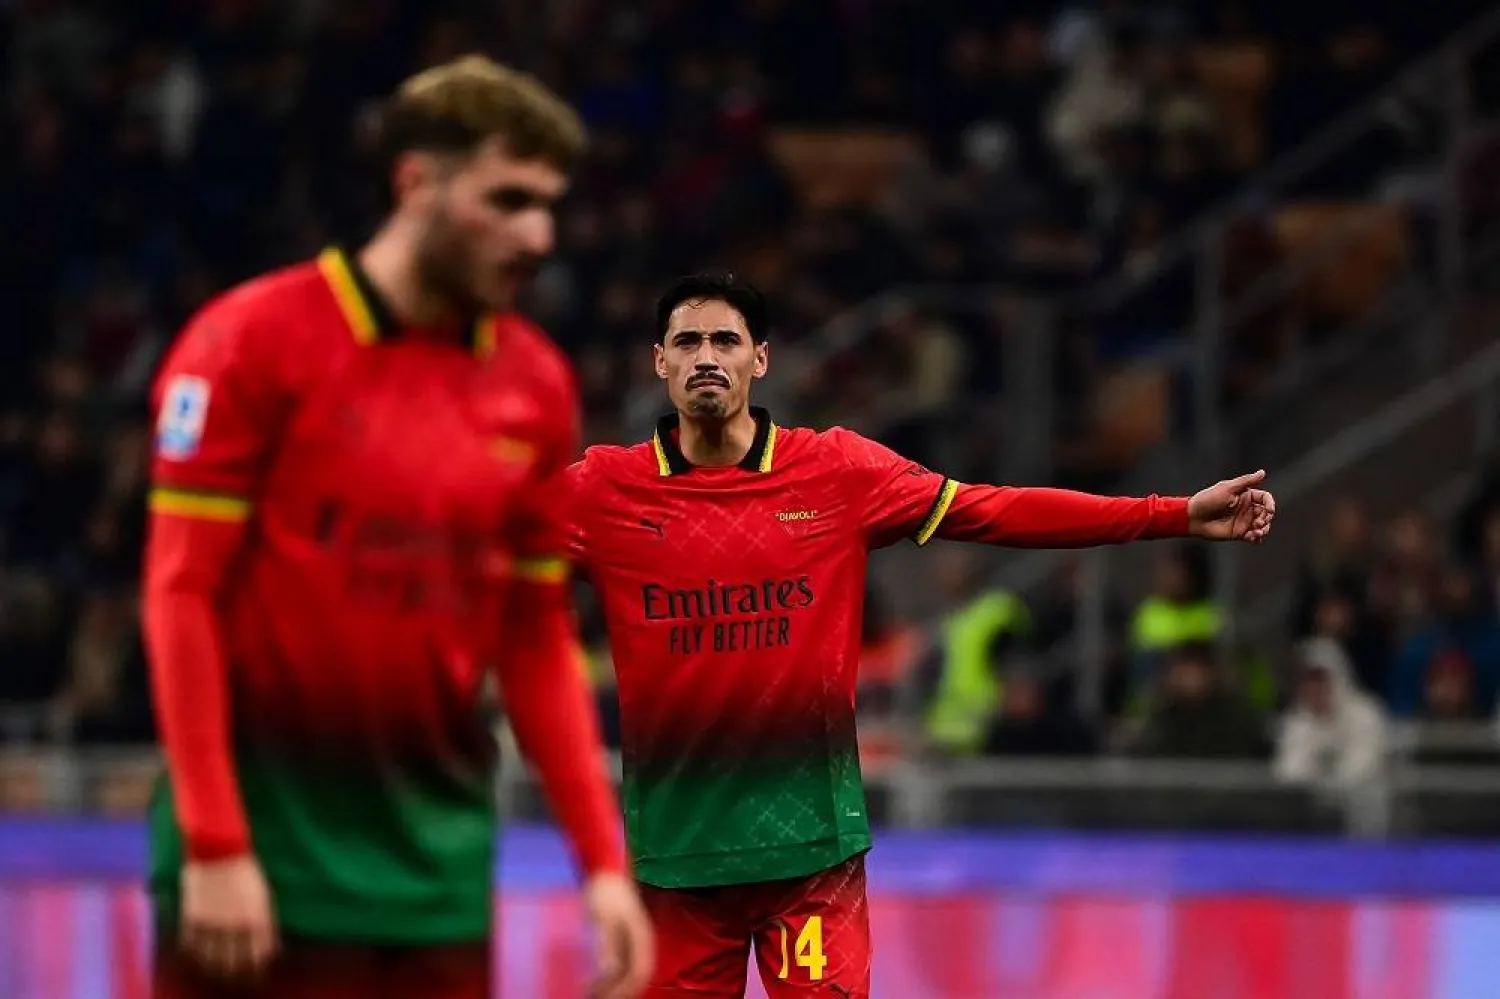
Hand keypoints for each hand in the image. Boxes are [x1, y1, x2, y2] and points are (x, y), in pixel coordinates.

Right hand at [179, 854, 278, 982]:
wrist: (219, 848)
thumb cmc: (246, 871)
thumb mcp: (263, 896)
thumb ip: (263, 922)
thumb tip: (267, 948)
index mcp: (259, 919)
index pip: (260, 956)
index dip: (257, 968)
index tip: (254, 973)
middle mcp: (237, 926)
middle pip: (235, 964)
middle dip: (235, 974)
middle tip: (233, 978)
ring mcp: (213, 924)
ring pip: (211, 960)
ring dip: (213, 968)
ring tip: (213, 971)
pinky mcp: (193, 919)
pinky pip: (191, 947)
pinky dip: (193, 954)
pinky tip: (195, 956)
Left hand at [584, 871, 653, 998]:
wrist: (605, 871)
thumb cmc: (604, 893)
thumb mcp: (603, 919)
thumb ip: (607, 945)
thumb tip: (608, 972)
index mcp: (642, 937)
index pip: (639, 972)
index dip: (623, 989)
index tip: (603, 998)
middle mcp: (642, 942)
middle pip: (637, 977)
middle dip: (620, 992)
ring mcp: (634, 942)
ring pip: (630, 973)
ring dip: (615, 987)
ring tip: (594, 995)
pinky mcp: (624, 941)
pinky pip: (623, 965)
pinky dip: (612, 977)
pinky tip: (596, 981)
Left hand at [1187, 469, 1275, 541]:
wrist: (1193, 517)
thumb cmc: (1208, 500)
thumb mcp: (1227, 488)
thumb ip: (1246, 481)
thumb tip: (1262, 472)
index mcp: (1245, 495)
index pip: (1265, 498)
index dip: (1270, 503)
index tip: (1270, 510)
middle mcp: (1246, 508)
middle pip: (1266, 513)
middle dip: (1267, 518)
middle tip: (1260, 522)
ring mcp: (1243, 521)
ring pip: (1262, 525)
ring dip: (1264, 529)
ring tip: (1257, 531)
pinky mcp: (1239, 533)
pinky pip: (1253, 536)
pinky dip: (1257, 537)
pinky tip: (1254, 537)